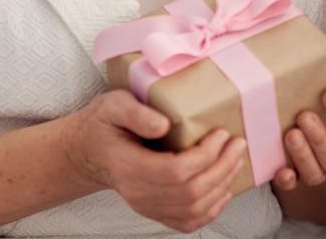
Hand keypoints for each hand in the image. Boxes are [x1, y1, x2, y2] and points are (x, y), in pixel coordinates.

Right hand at [63, 90, 246, 233]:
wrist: (88, 151)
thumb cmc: (103, 123)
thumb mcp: (113, 105)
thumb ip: (136, 113)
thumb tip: (164, 125)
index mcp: (129, 167)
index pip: (176, 172)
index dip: (205, 156)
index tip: (221, 133)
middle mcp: (138, 194)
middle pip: (190, 192)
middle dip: (222, 168)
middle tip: (238, 143)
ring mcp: (146, 206)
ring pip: (193, 209)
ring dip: (222, 186)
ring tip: (236, 160)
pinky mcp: (154, 210)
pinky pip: (187, 221)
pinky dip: (211, 209)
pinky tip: (223, 189)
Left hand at [272, 68, 325, 190]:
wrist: (304, 125)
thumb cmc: (321, 106)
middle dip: (320, 138)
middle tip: (304, 116)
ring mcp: (317, 170)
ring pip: (316, 174)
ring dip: (303, 155)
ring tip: (291, 133)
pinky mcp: (295, 178)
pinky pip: (292, 186)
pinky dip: (287, 180)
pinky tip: (282, 170)